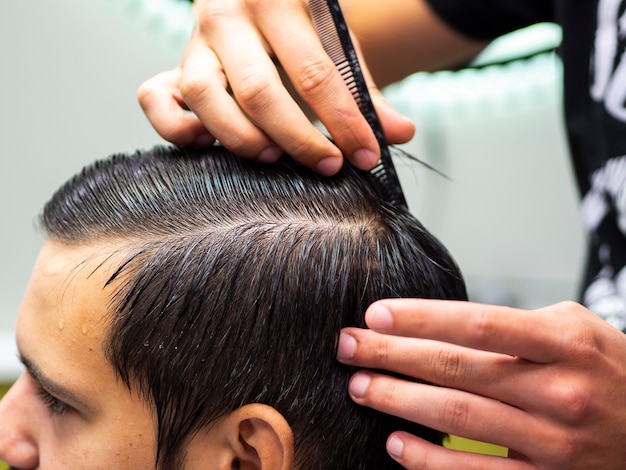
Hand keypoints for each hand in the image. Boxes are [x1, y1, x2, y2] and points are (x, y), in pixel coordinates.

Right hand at [137, 0, 414, 174]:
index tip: (366, 155)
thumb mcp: (335, 45)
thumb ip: (365, 90)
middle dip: (299, 138)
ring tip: (274, 157)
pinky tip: (210, 145)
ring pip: (206, 97)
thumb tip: (401, 133)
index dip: (344, 120)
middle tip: (328, 165)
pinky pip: (155, 99)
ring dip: (241, 138)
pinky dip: (178, 129)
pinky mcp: (174, 64)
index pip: (316, 71)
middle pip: (260, 91)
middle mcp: (231, 14)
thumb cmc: (301, 30)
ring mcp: (197, 40)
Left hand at [337, 299, 625, 468]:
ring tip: (360, 386)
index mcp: (564, 343)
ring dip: (399, 401)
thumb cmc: (607, 369)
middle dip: (393, 355)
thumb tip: (436, 323)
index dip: (421, 318)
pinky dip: (430, 461)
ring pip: (459, 417)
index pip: (478, 324)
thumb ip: (514, 324)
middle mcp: (558, 390)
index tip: (375, 314)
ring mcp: (554, 443)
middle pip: (457, 368)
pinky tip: (395, 443)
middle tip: (348, 346)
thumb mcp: (575, 328)